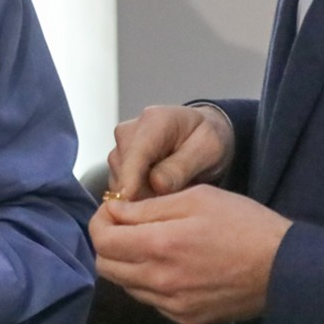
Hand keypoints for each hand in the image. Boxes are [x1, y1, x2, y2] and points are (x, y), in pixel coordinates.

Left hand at [89, 186, 291, 323]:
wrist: (284, 269)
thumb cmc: (243, 224)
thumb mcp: (197, 198)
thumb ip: (148, 207)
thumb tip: (114, 212)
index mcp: (159, 247)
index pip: (102, 241)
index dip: (100, 221)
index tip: (114, 209)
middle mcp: (159, 282)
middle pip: (106, 267)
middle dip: (108, 242)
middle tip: (127, 225)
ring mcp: (172, 306)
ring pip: (125, 285)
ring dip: (127, 263)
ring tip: (151, 243)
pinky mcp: (185, 319)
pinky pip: (150, 300)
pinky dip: (149, 281)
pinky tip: (171, 265)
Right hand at [106, 104, 234, 200]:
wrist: (199, 133)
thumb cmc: (204, 139)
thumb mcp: (207, 150)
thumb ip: (181, 167)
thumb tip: (156, 184)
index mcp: (153, 122)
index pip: (136, 153)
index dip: (131, 180)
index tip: (131, 202)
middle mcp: (128, 132)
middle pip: (124, 173)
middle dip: (147, 193)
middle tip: (177, 194)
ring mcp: (119, 148)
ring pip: (121, 185)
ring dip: (144, 196)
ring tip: (171, 189)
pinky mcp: (116, 165)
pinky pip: (122, 190)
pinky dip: (139, 196)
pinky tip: (159, 189)